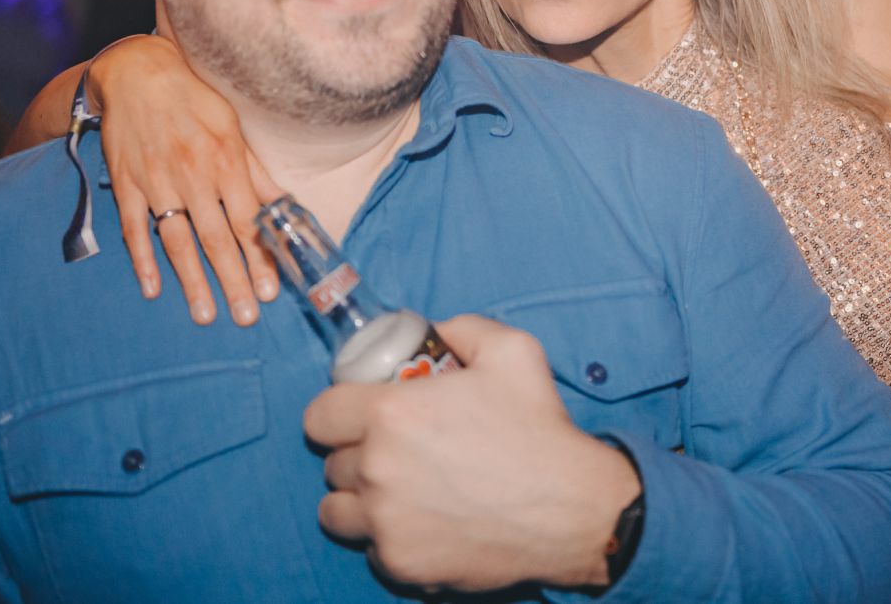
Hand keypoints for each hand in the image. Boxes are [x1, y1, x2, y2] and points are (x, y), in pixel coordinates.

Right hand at [90, 35, 282, 325]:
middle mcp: (193, 176)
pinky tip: (153, 288)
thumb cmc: (195, 98)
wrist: (136, 72)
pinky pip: (134, 228)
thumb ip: (257, 171)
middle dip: (233, 281)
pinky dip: (142, 260)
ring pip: (177, 241)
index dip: (261, 257)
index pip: (249, 221)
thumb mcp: (234, 127)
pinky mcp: (127, 184)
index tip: (273, 289)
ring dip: (192, 281)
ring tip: (205, 315)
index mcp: (226, 162)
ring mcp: (157, 182)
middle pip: (217, 239)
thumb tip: (286, 203)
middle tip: (246, 317)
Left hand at [304, 315, 640, 591]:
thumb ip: (461, 328)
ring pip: (338, 509)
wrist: (570, 508)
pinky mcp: (400, 563)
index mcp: (392, 413)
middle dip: (358, 454)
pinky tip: (425, 522)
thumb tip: (432, 331)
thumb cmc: (539, 428)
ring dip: (361, 499)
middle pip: (333, 463)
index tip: (358, 417)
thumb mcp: (511, 351)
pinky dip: (389, 536)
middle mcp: (377, 468)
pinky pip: (370, 547)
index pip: (320, 415)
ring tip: (398, 492)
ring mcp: (384, 522)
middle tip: (395, 453)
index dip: (337, 413)